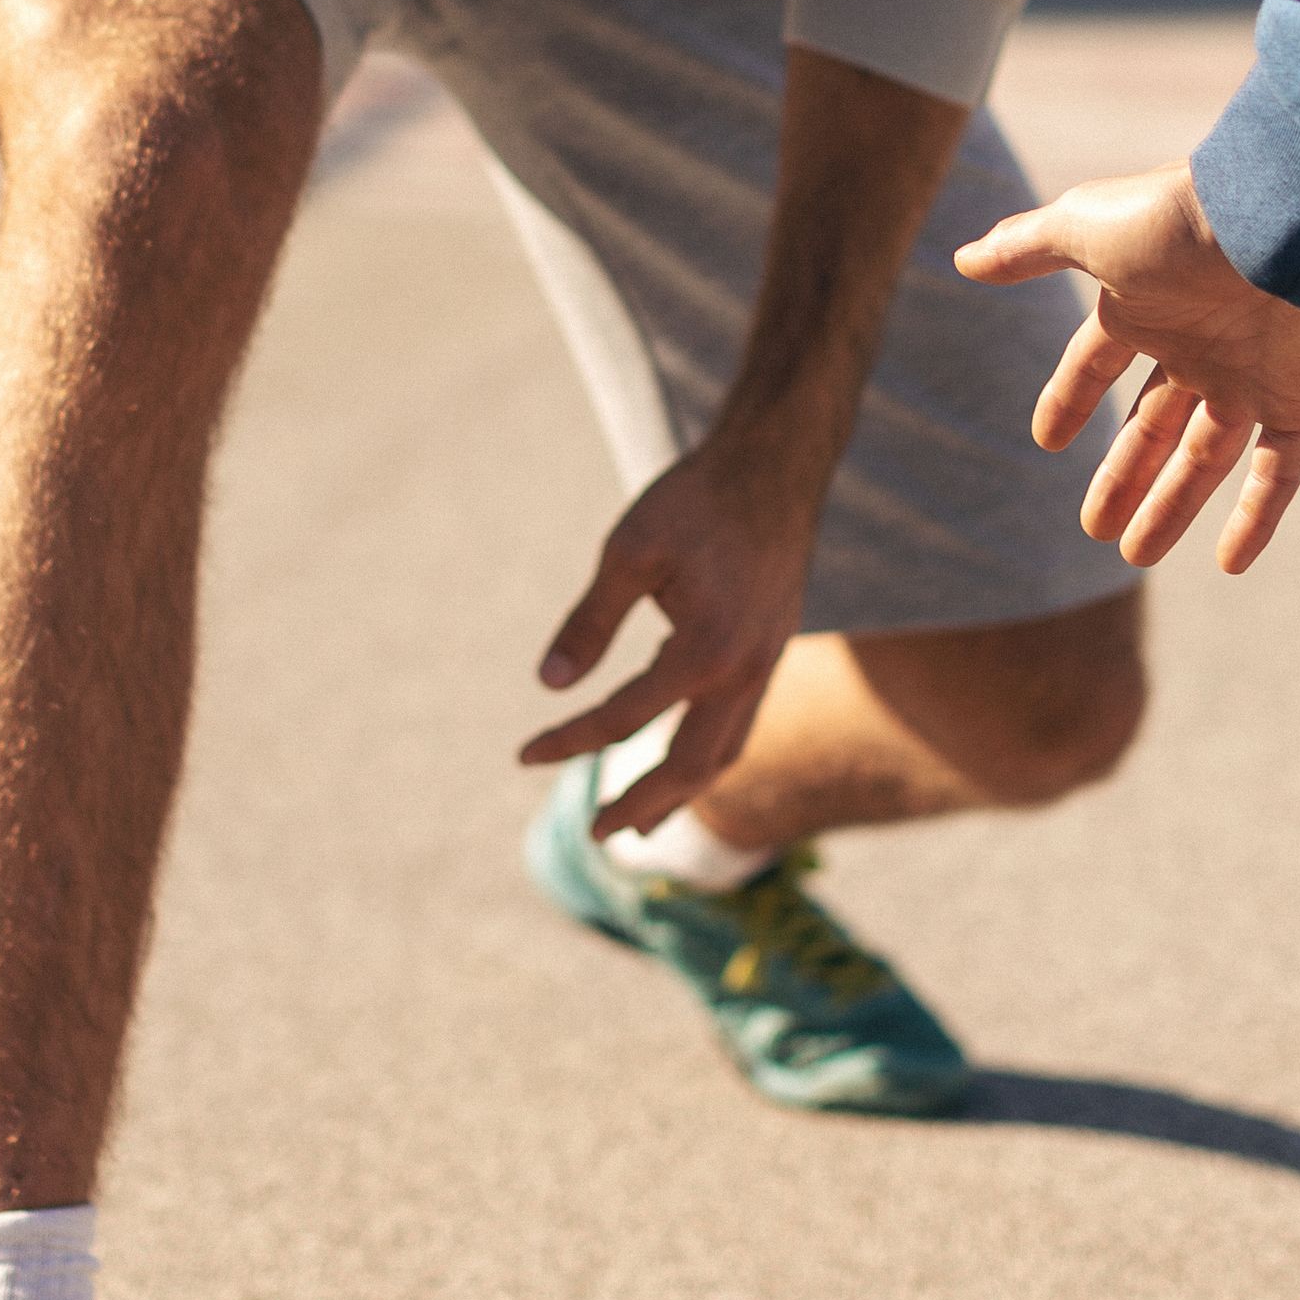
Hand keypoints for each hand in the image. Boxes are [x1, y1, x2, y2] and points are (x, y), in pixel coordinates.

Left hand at [521, 428, 823, 832]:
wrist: (776, 464)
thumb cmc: (697, 500)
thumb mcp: (628, 551)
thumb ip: (589, 623)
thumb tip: (547, 684)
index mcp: (704, 651)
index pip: (622, 718)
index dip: (568, 740)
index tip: (524, 754)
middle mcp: (743, 672)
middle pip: (688, 767)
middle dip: (639, 805)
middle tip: (595, 835)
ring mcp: (766, 665)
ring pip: (724, 753)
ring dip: (682, 793)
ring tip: (642, 824)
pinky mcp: (774, 652)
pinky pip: (741, 724)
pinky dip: (709, 755)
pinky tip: (683, 759)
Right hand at [957, 159, 1299, 573]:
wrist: (1282, 217)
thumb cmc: (1176, 219)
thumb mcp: (1083, 228)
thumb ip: (1026, 247)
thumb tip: (963, 259)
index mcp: (1145, 308)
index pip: (1097, 365)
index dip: (1070, 400)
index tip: (1046, 443)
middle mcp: (1195, 347)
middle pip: (1150, 427)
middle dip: (1121, 476)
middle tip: (1094, 529)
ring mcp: (1249, 376)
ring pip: (1204, 459)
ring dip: (1171, 507)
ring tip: (1135, 554)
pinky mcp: (1299, 399)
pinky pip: (1279, 472)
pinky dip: (1257, 517)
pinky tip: (1230, 564)